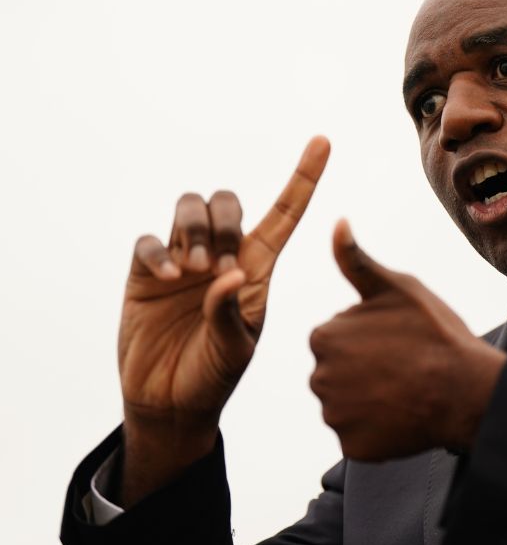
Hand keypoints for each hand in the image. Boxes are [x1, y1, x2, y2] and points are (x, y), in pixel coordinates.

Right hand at [116, 136, 328, 504]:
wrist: (173, 402)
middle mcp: (221, 255)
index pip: (285, 214)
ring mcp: (182, 261)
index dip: (304, 177)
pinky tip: (167, 277)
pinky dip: (157, 251)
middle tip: (218, 264)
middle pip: (227, 201)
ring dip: (193, 230)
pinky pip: (148, 241)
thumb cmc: (215, 375)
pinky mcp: (145, 275)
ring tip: (193, 270)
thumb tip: (229, 273)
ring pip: (188, 207)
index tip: (323, 142)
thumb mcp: (236, 349)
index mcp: (257, 268)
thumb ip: (233, 312)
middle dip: (224, 220)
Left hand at [309, 220, 505, 460]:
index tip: (396, 340)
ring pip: (346, 404)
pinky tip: (403, 414)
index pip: (335, 336)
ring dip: (369, 399)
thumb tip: (337, 223)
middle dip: (363, 369)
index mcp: (324, 336)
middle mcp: (319, 377)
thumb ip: (357, 260)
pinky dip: (377, 429)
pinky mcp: (353, 447)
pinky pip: (358, 435)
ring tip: (405, 390)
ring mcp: (335, 416)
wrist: (467, 391)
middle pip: (337, 371)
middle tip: (403, 365)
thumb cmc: (435, 334)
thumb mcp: (398, 287)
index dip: (368, 337)